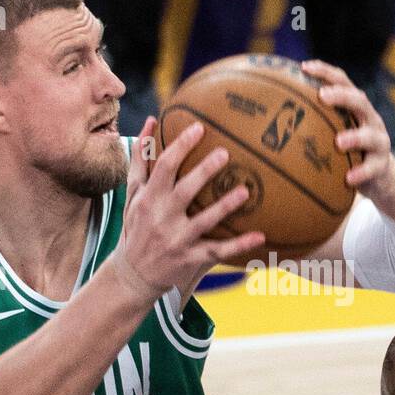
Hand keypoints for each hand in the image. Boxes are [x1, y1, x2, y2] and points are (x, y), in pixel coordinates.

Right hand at [111, 117, 265, 301]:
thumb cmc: (136, 226)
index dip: (180, 146)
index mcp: (150, 198)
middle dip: (204, 171)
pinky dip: (239, 245)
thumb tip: (151, 120)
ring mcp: (178, 240)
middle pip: (184, 190)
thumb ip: (142, 158)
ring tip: (245, 190)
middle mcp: (162, 218)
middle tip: (225, 153)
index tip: (199, 128)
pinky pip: (218, 251)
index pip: (164, 167)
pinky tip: (261, 236)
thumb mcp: (133, 193)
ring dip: (224, 206)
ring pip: (204, 221)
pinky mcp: (191, 258)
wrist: (133, 274)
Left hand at [302, 59, 394, 221]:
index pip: (342, 81)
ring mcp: (379, 141)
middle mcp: (369, 119)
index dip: (325, 72)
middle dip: (342, 96)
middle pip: (359, 100)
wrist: (381, 177)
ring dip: (355, 137)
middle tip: (323, 96)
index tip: (304, 67)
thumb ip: (312, 124)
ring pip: (371, 135)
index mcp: (354, 107)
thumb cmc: (347, 151)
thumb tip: (267, 121)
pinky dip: (361, 172)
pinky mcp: (382, 164)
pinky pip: (373, 168)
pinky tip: (348, 179)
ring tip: (339, 142)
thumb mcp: (333, 133)